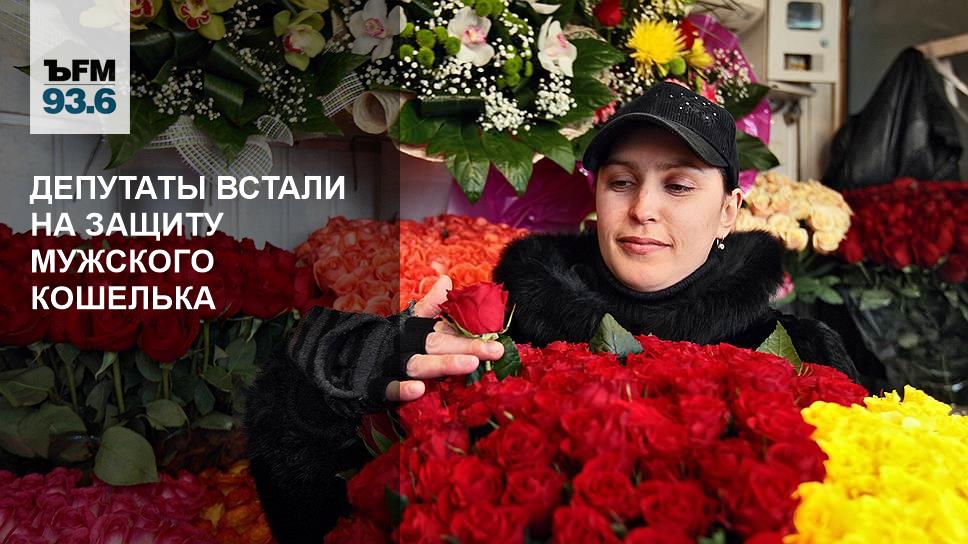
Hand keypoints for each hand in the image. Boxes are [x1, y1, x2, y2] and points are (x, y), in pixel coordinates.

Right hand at [386, 276, 504, 401]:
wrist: (346, 363)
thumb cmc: (389, 344)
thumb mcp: (408, 323)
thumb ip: (429, 305)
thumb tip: (446, 280)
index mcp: (415, 329)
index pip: (444, 325)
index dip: (468, 328)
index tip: (496, 334)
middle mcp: (405, 345)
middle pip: (437, 343)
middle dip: (465, 345)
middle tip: (494, 349)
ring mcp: (391, 365)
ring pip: (417, 364)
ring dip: (443, 364)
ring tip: (469, 364)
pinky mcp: (377, 386)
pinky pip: (389, 388)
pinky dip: (402, 389)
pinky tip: (419, 390)